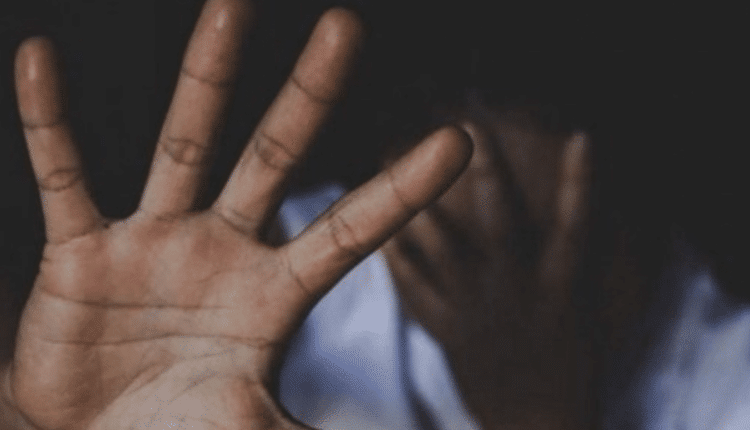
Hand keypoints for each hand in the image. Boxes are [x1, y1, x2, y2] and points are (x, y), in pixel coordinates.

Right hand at [2, 1, 471, 427]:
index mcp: (275, 292)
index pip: (353, 231)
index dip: (402, 188)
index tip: (456, 140)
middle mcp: (223, 249)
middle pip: (276, 158)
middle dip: (309, 95)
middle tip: (346, 24)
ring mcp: (155, 240)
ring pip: (186, 143)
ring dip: (209, 77)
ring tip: (233, 7)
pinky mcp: (83, 250)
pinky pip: (65, 176)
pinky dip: (51, 122)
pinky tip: (43, 63)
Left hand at [383, 103, 590, 427]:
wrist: (536, 425)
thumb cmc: (568, 372)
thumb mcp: (580, 318)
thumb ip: (569, 271)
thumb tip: (564, 229)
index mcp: (559, 291)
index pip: (578, 226)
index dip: (582, 182)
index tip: (582, 136)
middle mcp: (517, 294)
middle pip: (501, 221)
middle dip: (487, 170)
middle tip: (465, 125)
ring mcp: (478, 312)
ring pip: (443, 250)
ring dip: (420, 204)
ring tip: (391, 160)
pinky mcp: (448, 332)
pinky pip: (416, 290)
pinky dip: (398, 259)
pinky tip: (380, 231)